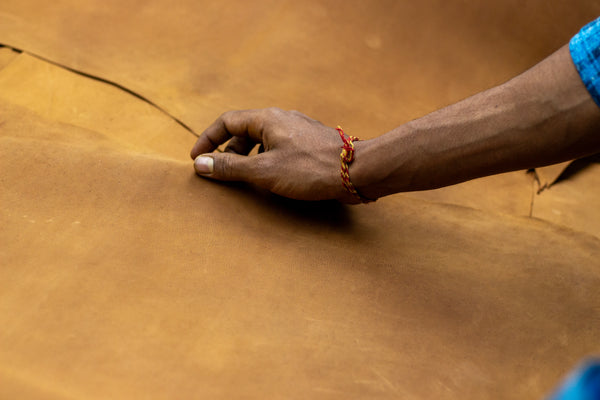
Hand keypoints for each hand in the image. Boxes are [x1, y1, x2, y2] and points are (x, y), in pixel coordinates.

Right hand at [190, 108, 366, 202]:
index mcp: (267, 119)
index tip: (197, 159)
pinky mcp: (309, 143)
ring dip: (248, 157)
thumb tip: (201, 164)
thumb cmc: (310, 169)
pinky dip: (266, 160)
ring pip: (263, 140)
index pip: (227, 121)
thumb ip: (231, 167)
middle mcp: (281, 119)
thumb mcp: (264, 171)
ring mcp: (297, 130)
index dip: (208, 139)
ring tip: (244, 178)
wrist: (356, 171)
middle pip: (244, 130)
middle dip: (228, 151)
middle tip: (221, 172)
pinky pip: (278, 147)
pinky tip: (272, 177)